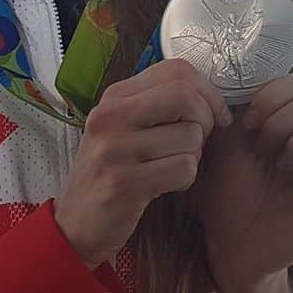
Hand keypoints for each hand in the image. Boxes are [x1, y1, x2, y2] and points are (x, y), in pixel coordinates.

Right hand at [54, 59, 231, 267]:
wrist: (76, 223)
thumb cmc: (113, 170)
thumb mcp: (126, 127)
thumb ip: (160, 104)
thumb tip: (212, 97)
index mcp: (115, 97)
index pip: (176, 69)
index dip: (207, 90)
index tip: (215, 113)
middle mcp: (110, 117)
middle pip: (185, 96)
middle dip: (206, 119)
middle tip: (198, 141)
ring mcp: (114, 150)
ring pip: (190, 136)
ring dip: (193, 155)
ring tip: (171, 166)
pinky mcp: (123, 183)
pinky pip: (184, 168)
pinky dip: (186, 179)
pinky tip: (167, 184)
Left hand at [198, 72, 292, 287]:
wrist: (232, 245)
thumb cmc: (227, 194)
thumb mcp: (224, 144)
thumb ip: (237, 107)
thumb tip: (243, 75)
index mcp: (288, 119)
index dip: (272, 97)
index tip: (248, 126)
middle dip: (281, 124)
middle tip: (264, 154)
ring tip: (284, 167)